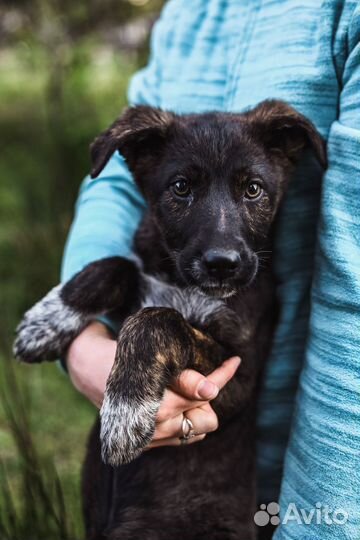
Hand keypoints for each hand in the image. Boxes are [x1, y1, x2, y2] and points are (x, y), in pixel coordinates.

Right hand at [66, 321, 240, 444]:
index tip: (235, 360)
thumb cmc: (124, 357)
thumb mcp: (152, 359)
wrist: (90, 370)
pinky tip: (175, 404)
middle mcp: (155, 428)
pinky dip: (185, 421)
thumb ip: (185, 378)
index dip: (223, 374)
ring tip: (183, 391)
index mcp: (158, 405)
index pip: (206, 392)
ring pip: (197, 431)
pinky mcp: (145, 444)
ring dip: (197, 411)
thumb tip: (212, 392)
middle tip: (196, 377)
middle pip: (208, 418)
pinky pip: (182, 439)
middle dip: (206, 397)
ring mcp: (150, 439)